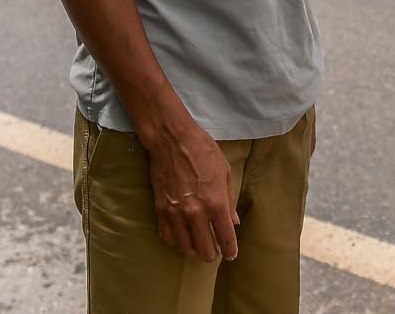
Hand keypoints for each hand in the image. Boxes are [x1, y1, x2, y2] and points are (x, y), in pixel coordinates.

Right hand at [140, 115, 239, 261]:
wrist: (171, 140)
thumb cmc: (202, 151)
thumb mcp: (225, 172)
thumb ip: (230, 199)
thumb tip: (234, 221)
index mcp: (216, 203)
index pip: (226, 238)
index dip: (230, 251)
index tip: (231, 255)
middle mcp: (196, 213)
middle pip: (204, 249)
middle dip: (212, 254)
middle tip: (214, 252)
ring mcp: (176, 213)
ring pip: (184, 247)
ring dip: (193, 250)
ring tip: (198, 246)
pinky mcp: (161, 210)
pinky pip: (167, 237)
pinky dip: (176, 242)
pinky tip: (181, 238)